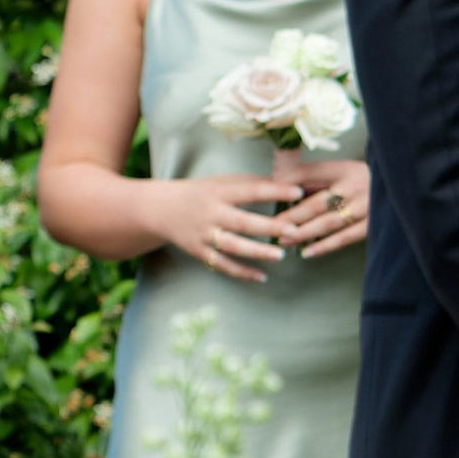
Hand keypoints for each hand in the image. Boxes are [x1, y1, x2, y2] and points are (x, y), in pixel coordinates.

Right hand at [149, 174, 289, 285]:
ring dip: (258, 251)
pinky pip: (223, 264)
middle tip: (293, 230)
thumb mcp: (220, 182)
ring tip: (281, 255)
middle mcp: (211, 213)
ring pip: (233, 246)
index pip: (250, 191)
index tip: (297, 192)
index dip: (274, 191)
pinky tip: (262, 276)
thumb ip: (249, 183)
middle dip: (269, 226)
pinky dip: (242, 272)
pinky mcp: (199, 252)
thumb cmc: (200, 193)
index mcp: (218, 192)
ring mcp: (204, 235)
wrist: (160, 209)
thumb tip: (285, 181)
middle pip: (243, 222)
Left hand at [271, 155, 370, 259]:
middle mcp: (356, 186)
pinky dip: (324, 246)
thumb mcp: (340, 172)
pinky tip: (306, 252)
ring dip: (303, 233)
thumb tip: (278, 180)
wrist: (398, 188)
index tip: (269, 193)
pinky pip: (344, 238)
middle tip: (272, 226)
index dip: (288, 184)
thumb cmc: (360, 181)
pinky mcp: (373, 225)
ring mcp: (366, 207)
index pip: (310, 174)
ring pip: (328, 222)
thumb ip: (312, 177)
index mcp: (344, 169)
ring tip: (284, 240)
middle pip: (317, 203)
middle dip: (292, 216)